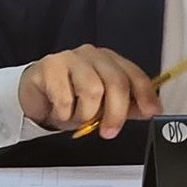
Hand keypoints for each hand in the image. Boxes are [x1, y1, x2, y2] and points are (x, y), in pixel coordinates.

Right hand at [18, 45, 161, 137]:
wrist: (34, 95)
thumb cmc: (70, 98)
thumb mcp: (101, 106)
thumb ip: (126, 106)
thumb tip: (151, 110)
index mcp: (109, 61)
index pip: (133, 73)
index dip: (145, 93)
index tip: (152, 111)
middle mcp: (92, 55)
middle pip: (115, 81)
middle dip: (116, 112)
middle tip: (108, 131)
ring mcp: (71, 58)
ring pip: (92, 90)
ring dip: (85, 114)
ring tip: (75, 117)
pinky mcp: (50, 66)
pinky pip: (65, 97)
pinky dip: (64, 113)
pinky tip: (59, 111)